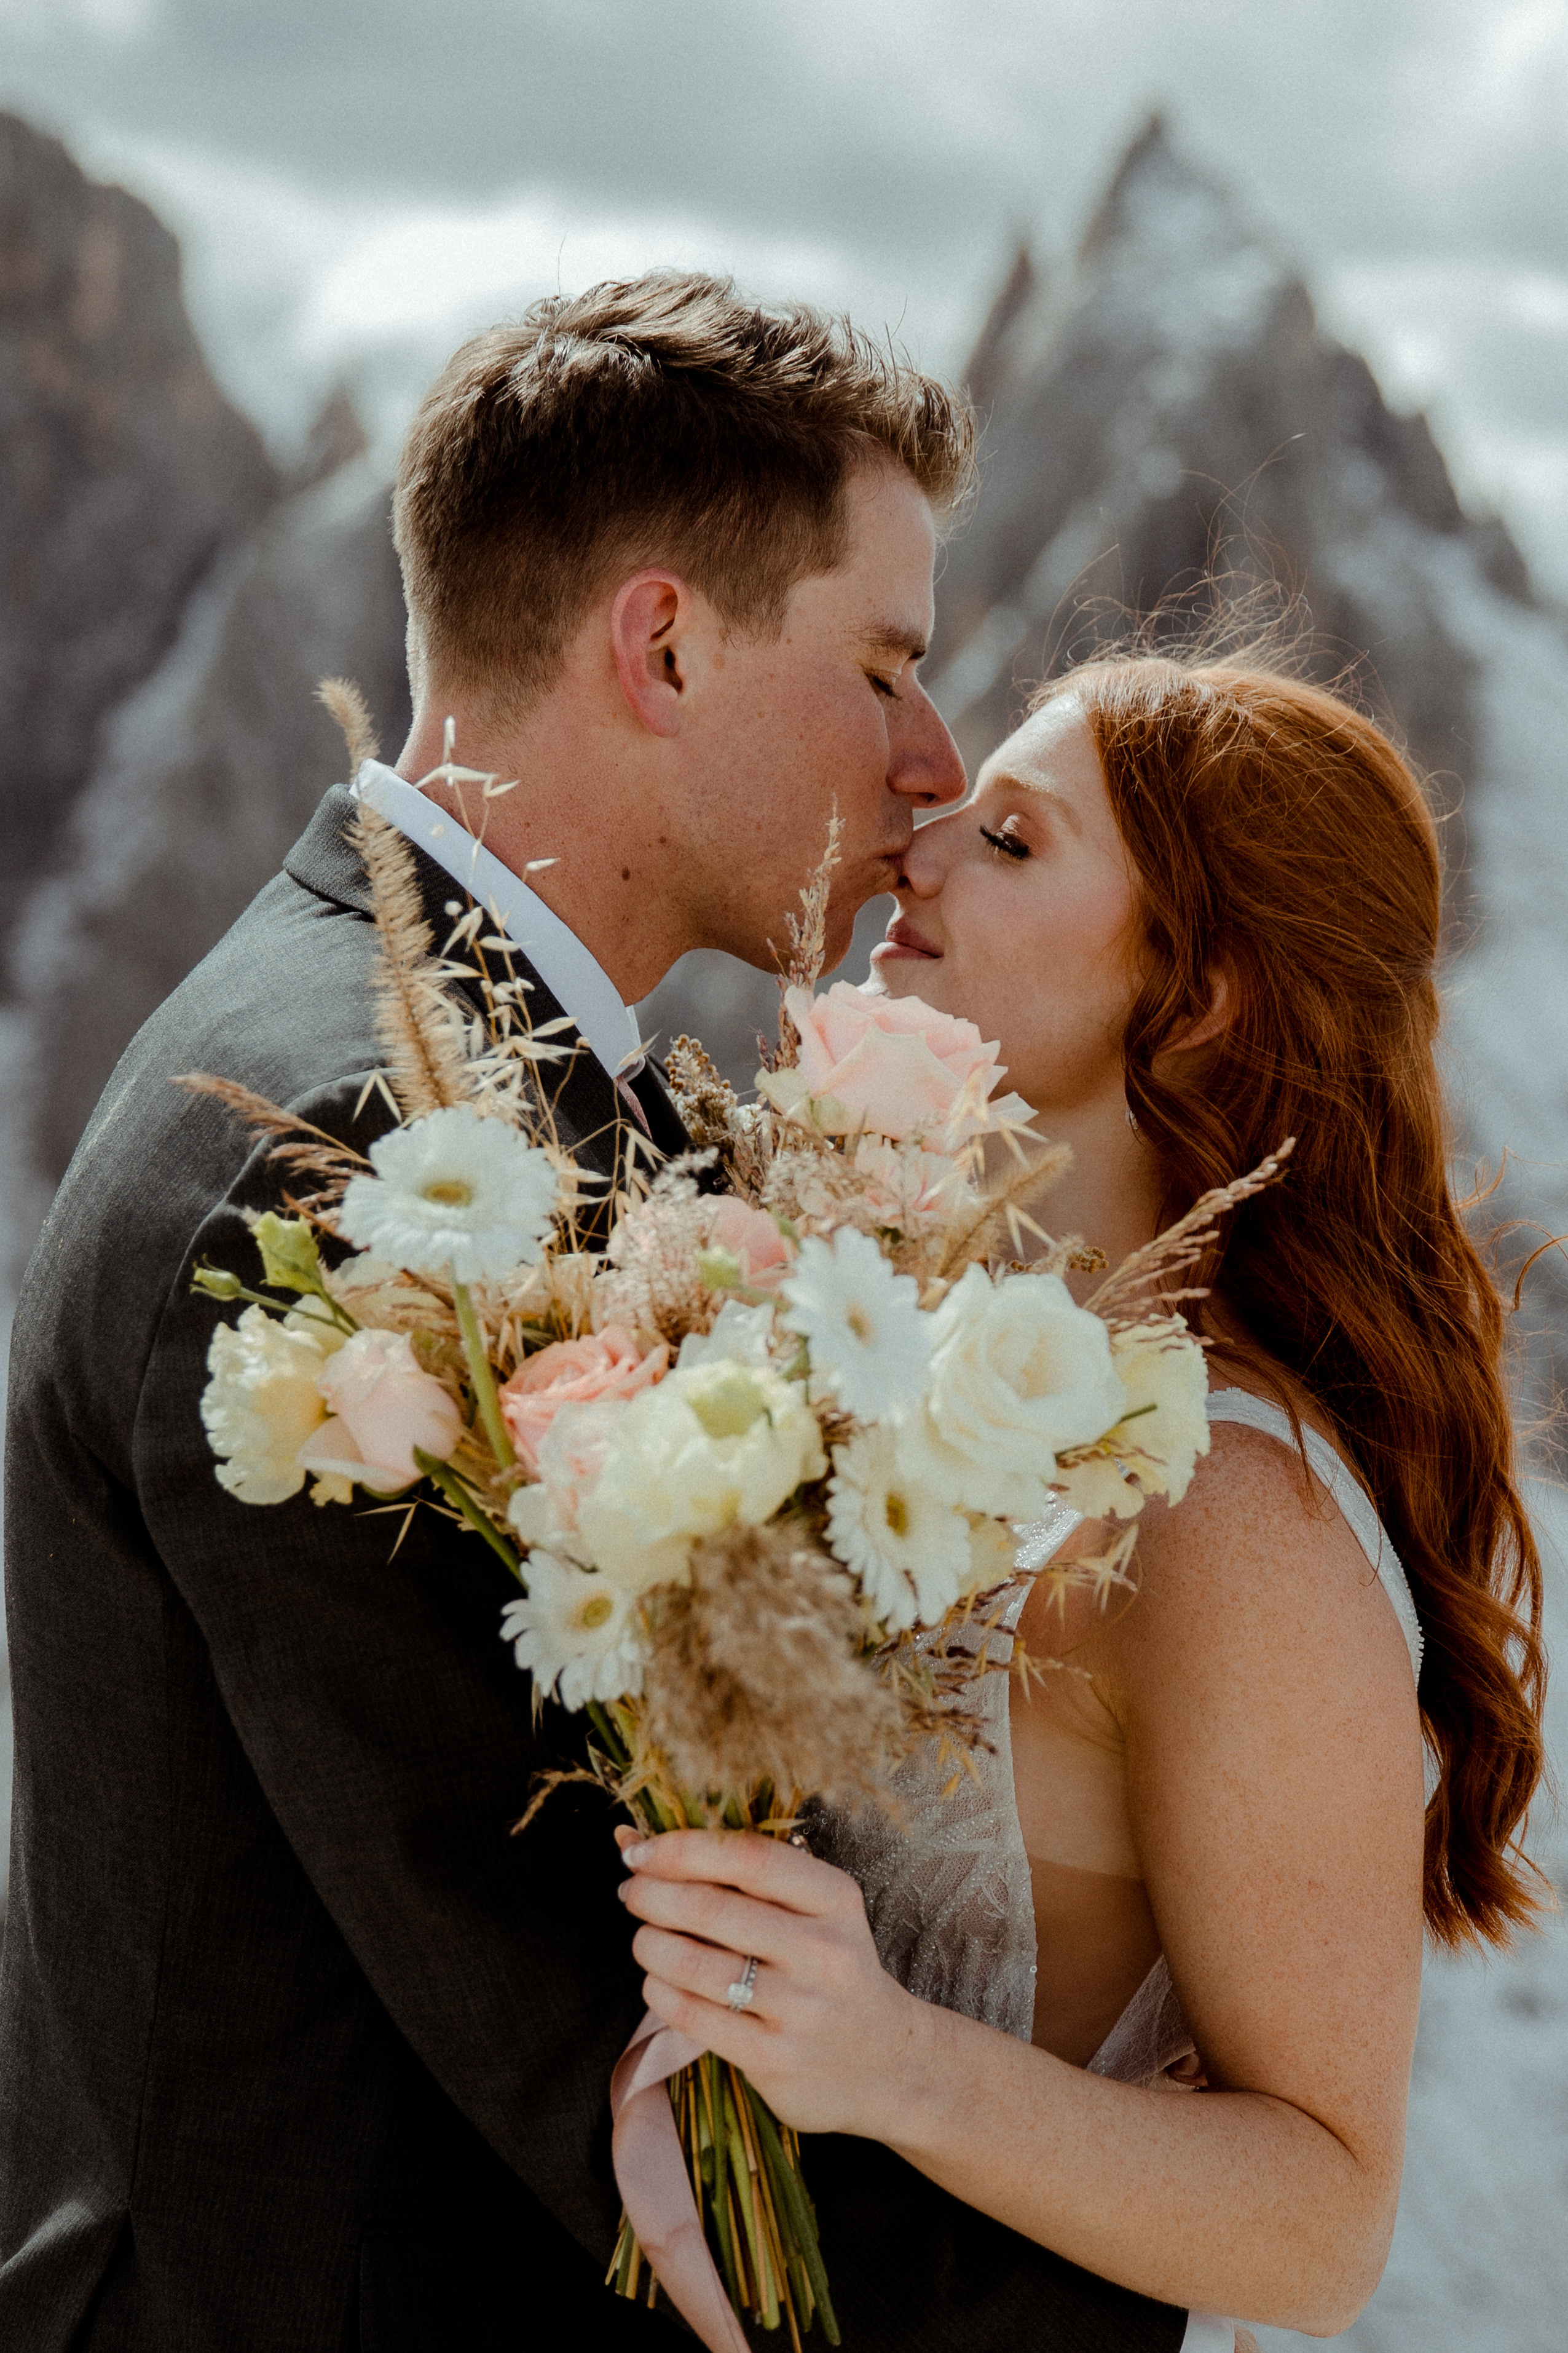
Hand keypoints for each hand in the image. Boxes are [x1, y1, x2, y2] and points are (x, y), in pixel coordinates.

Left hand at [616, 1826, 932, 2137]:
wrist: (884, 2063)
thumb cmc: (829, 1968)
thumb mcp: (810, 1909)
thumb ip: (735, 1871)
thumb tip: (631, 1839)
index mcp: (835, 1898)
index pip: (748, 1857)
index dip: (683, 1848)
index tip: (640, 1851)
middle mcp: (824, 1950)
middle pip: (712, 1909)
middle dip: (653, 1895)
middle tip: (631, 1892)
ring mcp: (801, 2009)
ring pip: (695, 1964)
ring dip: (649, 1944)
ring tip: (644, 1939)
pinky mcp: (775, 2059)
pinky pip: (693, 2016)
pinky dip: (660, 1992)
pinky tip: (659, 1981)